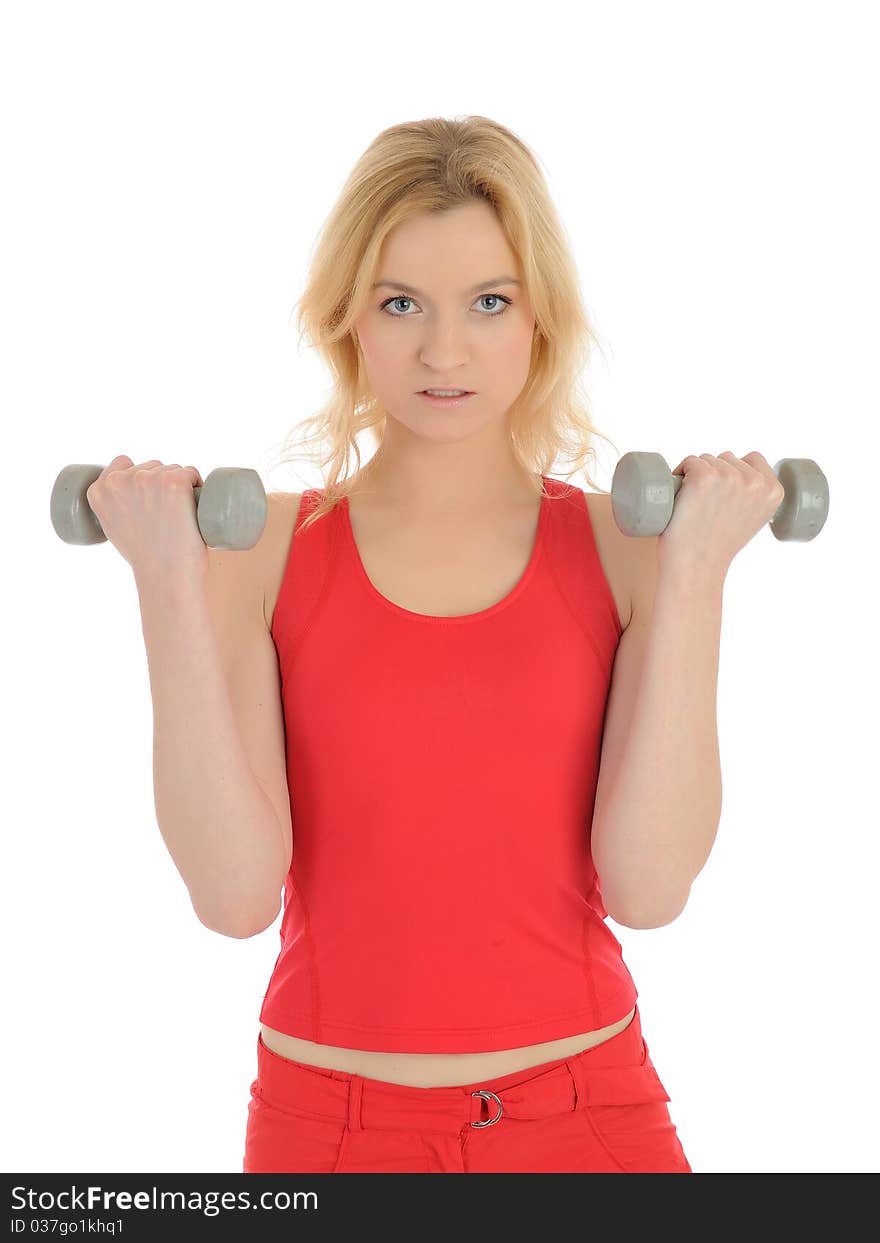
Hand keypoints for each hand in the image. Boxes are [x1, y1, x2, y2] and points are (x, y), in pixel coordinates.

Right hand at [85, 455, 208, 582]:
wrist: (166, 576)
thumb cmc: (146, 559)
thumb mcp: (114, 529)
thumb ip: (113, 507)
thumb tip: (125, 495)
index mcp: (99, 490)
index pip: (123, 463)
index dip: (139, 477)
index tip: (149, 497)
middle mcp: (120, 480)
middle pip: (151, 466)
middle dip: (162, 485)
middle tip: (166, 518)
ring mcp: (148, 479)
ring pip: (173, 470)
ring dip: (181, 487)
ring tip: (178, 519)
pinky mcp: (174, 482)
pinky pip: (190, 472)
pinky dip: (197, 485)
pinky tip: (194, 506)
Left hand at [657, 451, 785, 579]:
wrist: (696, 567)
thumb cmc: (718, 546)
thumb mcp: (752, 519)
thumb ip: (755, 496)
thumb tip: (745, 478)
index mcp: (774, 491)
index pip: (753, 459)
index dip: (734, 472)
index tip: (724, 497)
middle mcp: (755, 482)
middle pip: (727, 458)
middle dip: (714, 476)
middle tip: (707, 509)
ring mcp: (729, 477)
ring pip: (706, 460)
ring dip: (696, 477)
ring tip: (695, 508)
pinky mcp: (703, 476)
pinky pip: (689, 462)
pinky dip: (680, 473)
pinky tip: (680, 497)